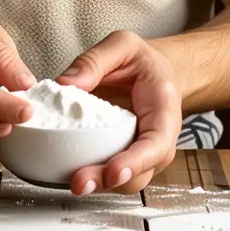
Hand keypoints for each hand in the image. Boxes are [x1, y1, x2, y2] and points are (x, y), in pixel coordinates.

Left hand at [56, 31, 181, 195]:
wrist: (155, 74)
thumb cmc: (143, 63)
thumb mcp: (123, 45)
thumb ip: (95, 59)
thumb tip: (65, 84)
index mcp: (163, 112)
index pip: (156, 145)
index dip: (136, 162)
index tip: (114, 172)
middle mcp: (156, 141)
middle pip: (138, 173)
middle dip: (109, 181)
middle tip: (80, 182)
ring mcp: (140, 155)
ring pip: (122, 181)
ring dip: (98, 185)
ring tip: (72, 181)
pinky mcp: (121, 158)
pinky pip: (108, 174)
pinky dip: (90, 176)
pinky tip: (66, 173)